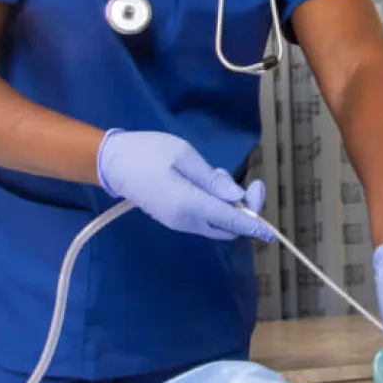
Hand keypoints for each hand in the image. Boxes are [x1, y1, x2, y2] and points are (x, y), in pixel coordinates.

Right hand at [96, 129, 272, 241]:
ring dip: (230, 209)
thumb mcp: (183, 156)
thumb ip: (212, 179)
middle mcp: (185, 221)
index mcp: (189, 205)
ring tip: (219, 175)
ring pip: (216, 225)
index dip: (254, 225)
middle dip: (246, 213)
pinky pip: (205, 220)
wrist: (111, 162)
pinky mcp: (174, 218)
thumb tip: (236, 196)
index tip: (271, 230)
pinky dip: (217, 208)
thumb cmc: (147, 152)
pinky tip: (209, 184)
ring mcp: (178, 222)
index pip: (230, 221)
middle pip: (227, 228)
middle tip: (252, 183)